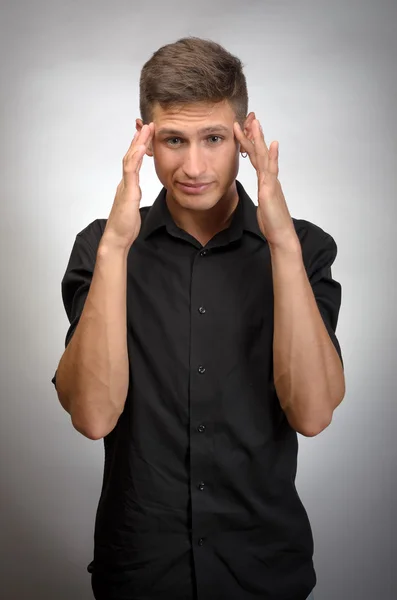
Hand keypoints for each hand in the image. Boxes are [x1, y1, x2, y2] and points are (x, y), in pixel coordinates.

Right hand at [102, 123, 154, 250]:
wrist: (116, 239)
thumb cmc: (124, 226)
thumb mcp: (133, 208)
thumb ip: (134, 197)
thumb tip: (135, 191)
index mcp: (128, 186)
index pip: (133, 161)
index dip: (139, 147)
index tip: (146, 134)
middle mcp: (125, 183)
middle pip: (131, 155)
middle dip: (138, 139)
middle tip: (147, 124)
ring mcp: (125, 186)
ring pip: (130, 159)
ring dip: (138, 143)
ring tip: (146, 129)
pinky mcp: (127, 193)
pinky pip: (131, 171)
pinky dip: (135, 158)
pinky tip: (141, 147)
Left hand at [234, 119, 298, 250]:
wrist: (281, 235)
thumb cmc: (272, 222)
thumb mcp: (264, 205)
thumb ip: (264, 195)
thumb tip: (263, 192)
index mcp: (265, 181)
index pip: (256, 158)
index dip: (250, 143)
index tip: (246, 129)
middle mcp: (269, 178)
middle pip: (260, 152)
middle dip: (254, 134)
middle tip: (250, 117)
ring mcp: (271, 183)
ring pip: (264, 157)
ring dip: (259, 139)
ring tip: (256, 123)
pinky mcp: (270, 190)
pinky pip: (270, 170)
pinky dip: (272, 156)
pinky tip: (272, 144)